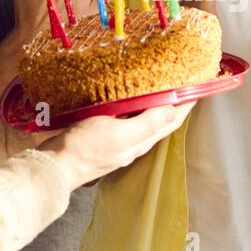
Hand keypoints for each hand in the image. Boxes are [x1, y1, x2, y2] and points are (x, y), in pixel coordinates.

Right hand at [39, 102, 194, 187]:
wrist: (54, 166)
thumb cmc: (84, 150)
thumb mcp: (118, 133)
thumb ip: (146, 124)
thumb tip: (172, 111)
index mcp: (140, 142)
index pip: (170, 121)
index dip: (185, 105)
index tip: (196, 87)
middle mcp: (132, 143)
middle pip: (160, 122)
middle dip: (174, 104)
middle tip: (182, 84)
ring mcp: (117, 142)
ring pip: (143, 121)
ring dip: (155, 105)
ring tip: (160, 88)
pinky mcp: (101, 138)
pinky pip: (125, 121)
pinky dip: (133, 109)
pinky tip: (127, 100)